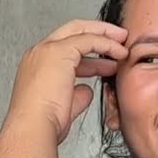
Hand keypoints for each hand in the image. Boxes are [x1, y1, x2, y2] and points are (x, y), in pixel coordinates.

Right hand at [5, 19, 128, 143]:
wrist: (34, 127)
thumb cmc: (44, 124)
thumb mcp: (65, 106)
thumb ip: (76, 94)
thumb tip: (87, 90)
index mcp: (36, 67)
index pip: (64, 52)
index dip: (88, 57)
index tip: (105, 63)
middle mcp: (38, 54)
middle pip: (71, 31)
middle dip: (97, 33)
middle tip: (118, 40)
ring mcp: (47, 50)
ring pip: (80, 30)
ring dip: (104, 35)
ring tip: (123, 44)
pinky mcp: (59, 51)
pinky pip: (88, 39)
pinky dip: (106, 44)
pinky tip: (119, 52)